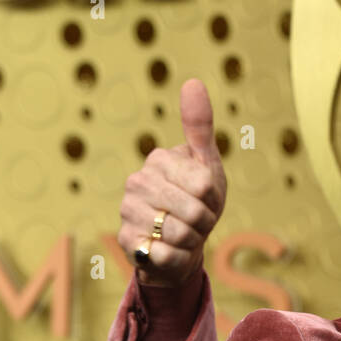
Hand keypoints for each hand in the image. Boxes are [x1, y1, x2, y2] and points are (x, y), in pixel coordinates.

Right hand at [117, 78, 226, 287]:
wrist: (179, 243)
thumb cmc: (197, 201)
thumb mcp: (206, 164)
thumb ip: (200, 126)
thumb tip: (193, 82)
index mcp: (159, 159)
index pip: (205, 185)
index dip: (213, 200)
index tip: (205, 199)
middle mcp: (137, 181)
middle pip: (195, 212)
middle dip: (204, 224)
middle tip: (196, 222)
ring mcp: (128, 211)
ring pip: (181, 235)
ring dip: (192, 242)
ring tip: (183, 235)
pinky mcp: (126, 241)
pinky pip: (165, 255)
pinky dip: (176, 258)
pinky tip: (168, 250)